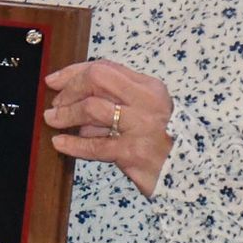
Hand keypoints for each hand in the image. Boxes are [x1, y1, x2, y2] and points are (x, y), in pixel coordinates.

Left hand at [42, 58, 172, 195]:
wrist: (190, 175)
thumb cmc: (162, 139)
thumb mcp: (147, 110)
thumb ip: (117, 97)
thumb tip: (73, 90)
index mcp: (149, 87)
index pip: (105, 67)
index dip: (73, 72)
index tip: (54, 80)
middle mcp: (147, 103)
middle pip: (97, 80)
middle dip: (69, 89)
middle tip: (55, 103)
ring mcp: (141, 127)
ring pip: (92, 108)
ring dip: (67, 114)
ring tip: (52, 119)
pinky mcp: (134, 153)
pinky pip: (95, 145)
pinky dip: (73, 143)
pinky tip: (61, 143)